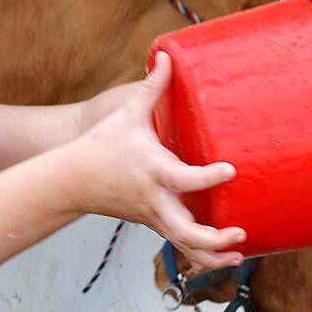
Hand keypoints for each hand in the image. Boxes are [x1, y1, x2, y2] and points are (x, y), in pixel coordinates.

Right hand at [66, 52, 246, 270]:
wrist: (72, 180)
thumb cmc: (102, 144)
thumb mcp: (128, 114)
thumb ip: (153, 87)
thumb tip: (166, 54)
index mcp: (154, 171)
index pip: (184, 180)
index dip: (208, 177)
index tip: (230, 170)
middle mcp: (156, 200)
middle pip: (185, 232)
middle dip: (214, 239)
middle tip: (239, 232)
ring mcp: (154, 217)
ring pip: (184, 247)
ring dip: (211, 256)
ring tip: (238, 255)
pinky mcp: (154, 225)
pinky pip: (179, 245)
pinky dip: (202, 255)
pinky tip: (225, 255)